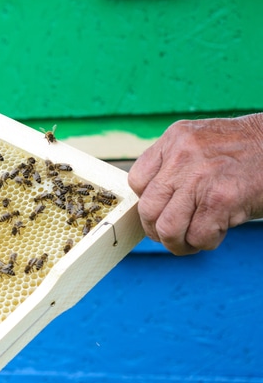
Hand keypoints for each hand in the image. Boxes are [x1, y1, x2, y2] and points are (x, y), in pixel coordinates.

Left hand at [128, 114, 262, 254]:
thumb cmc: (246, 153)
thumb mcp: (201, 144)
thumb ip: (174, 166)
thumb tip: (150, 207)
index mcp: (174, 139)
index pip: (136, 180)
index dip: (147, 203)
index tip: (160, 212)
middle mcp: (182, 155)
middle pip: (147, 208)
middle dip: (157, 231)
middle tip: (173, 236)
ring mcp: (200, 177)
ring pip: (167, 228)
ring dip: (177, 244)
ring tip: (192, 241)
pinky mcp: (221, 199)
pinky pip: (198, 236)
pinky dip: (206, 242)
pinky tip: (218, 232)